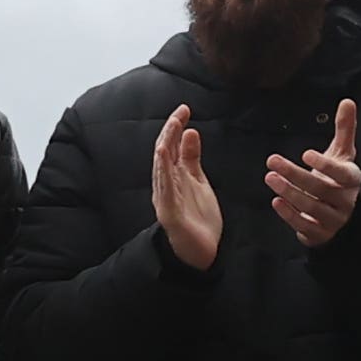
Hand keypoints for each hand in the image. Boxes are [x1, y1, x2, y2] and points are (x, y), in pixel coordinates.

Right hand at [150, 105, 221, 270]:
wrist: (199, 251)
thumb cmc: (198, 217)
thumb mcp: (198, 181)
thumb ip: (192, 158)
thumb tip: (190, 132)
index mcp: (174, 176)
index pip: (171, 146)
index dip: (176, 127)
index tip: (185, 109)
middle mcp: (166, 184)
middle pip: (164, 153)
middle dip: (170, 131)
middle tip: (180, 112)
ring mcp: (166, 198)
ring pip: (161, 169)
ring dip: (165, 148)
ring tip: (170, 129)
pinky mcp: (170, 213)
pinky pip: (165, 190)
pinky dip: (164, 173)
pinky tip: (164, 158)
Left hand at [265, 95, 360, 248]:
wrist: (343, 216)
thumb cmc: (337, 179)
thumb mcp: (342, 155)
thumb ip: (344, 130)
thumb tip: (347, 101)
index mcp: (351, 179)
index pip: (341, 173)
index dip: (325, 164)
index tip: (305, 153)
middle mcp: (344, 200)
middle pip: (320, 188)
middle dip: (295, 174)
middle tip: (272, 160)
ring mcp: (333, 219)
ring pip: (311, 207)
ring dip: (289, 193)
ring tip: (270, 178)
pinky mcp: (320, 233)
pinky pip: (304, 225)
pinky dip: (289, 214)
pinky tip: (275, 200)